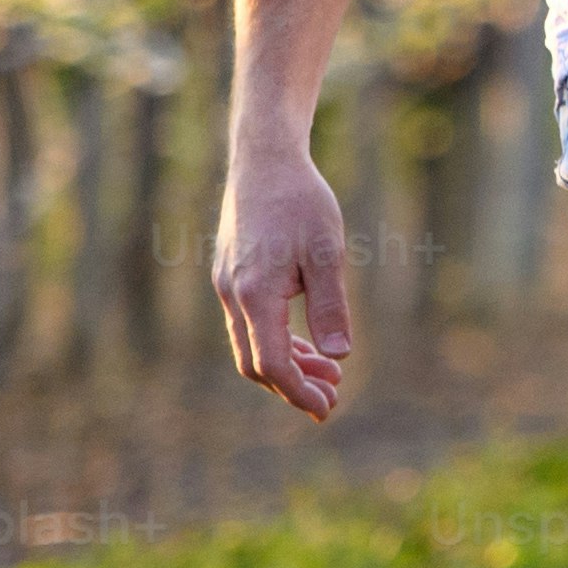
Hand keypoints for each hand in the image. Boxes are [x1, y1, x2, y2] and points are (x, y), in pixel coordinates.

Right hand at [214, 141, 357, 418]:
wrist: (265, 160)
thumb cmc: (301, 201)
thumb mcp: (327, 253)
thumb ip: (330, 306)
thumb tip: (340, 356)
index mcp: (255, 294)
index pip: (272, 363)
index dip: (298, 391)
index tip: (327, 407)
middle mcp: (232, 295)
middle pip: (256, 363)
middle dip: (293, 386)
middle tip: (333, 397)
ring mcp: (228, 286)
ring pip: (251, 344)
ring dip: (288, 365)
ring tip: (330, 374)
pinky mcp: (232, 275)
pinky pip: (250, 324)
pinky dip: (277, 341)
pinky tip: (307, 344)